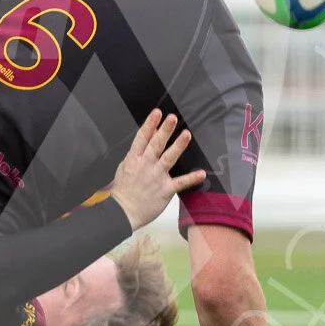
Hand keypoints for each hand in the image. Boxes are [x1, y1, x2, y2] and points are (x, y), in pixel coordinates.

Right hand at [111, 109, 205, 231]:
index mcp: (134, 159)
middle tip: (172, 118)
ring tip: (187, 134)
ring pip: (168, 158)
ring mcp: (156, 177)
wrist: (123, 211)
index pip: (142, 138)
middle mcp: (145, 166)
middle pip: (156, 145)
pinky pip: (180, 183)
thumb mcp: (124, 167)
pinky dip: (191, 178)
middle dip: (164, 130)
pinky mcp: (165, 190)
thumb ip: (136, 153)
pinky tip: (201, 173)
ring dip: (178, 146)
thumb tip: (146, 139)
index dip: (149, 125)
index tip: (157, 113)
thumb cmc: (123, 191)